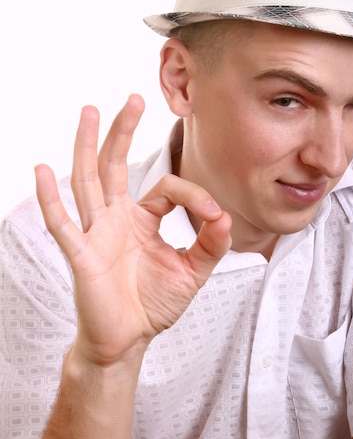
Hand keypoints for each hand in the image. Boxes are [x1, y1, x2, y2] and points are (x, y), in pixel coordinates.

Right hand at [35, 94, 231, 366]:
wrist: (128, 339)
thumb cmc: (153, 303)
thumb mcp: (192, 271)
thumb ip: (210, 244)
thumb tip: (224, 216)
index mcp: (142, 219)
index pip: (166, 188)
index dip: (193, 195)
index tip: (213, 215)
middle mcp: (116, 219)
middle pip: (115, 165)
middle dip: (123, 131)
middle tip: (133, 98)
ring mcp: (96, 233)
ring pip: (88, 181)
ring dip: (87, 145)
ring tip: (88, 110)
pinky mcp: (81, 255)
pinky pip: (62, 223)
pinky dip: (51, 198)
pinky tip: (42, 170)